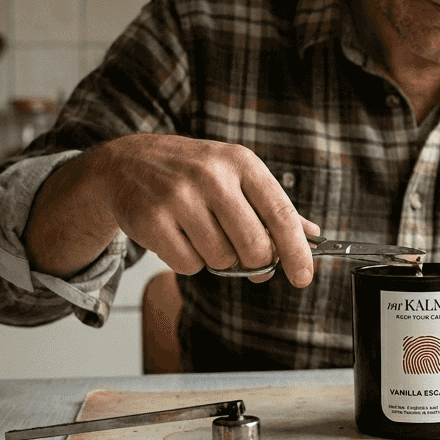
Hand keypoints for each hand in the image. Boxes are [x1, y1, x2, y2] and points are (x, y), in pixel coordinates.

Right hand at [92, 134, 318, 285]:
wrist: (127, 163)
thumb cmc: (190, 171)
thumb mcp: (235, 174)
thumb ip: (273, 206)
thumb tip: (313, 235)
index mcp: (240, 162)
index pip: (280, 214)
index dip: (297, 252)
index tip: (304, 278)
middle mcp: (211, 175)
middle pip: (253, 246)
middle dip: (254, 262)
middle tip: (244, 257)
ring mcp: (179, 196)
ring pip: (220, 259)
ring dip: (216, 258)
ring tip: (200, 232)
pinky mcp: (152, 219)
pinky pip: (188, 265)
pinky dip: (188, 261)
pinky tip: (179, 237)